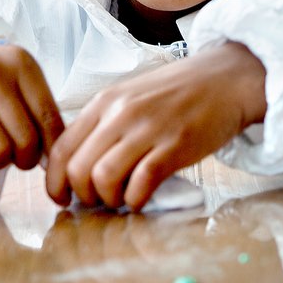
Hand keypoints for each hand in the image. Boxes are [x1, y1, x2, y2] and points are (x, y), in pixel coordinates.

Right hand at [0, 20, 64, 192]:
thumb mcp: (12, 73)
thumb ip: (35, 106)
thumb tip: (52, 154)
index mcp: (19, 64)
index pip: (49, 118)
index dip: (52, 149)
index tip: (52, 163)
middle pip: (27, 139)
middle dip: (26, 159)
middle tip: (19, 158)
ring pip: (0, 150)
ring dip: (1, 162)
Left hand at [45, 42, 267, 211]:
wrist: (227, 80)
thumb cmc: (180, 93)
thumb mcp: (131, 98)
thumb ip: (104, 124)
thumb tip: (80, 163)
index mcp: (104, 102)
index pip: (62, 148)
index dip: (55, 181)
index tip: (62, 197)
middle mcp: (121, 114)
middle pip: (79, 168)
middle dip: (82, 195)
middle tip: (97, 202)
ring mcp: (148, 129)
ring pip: (104, 177)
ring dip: (108, 199)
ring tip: (121, 200)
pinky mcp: (175, 146)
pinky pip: (141, 183)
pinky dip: (135, 200)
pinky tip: (141, 199)